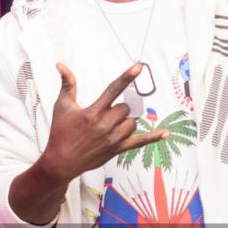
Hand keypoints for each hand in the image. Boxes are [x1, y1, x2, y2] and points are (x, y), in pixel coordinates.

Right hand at [39, 63, 168, 184]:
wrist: (61, 161)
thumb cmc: (61, 132)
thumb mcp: (62, 106)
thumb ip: (67, 84)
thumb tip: (61, 65)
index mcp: (92, 112)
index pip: (113, 90)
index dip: (127, 77)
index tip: (138, 67)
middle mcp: (105, 125)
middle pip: (125, 108)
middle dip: (119, 107)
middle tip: (106, 113)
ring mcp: (113, 139)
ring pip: (132, 122)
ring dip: (126, 120)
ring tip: (111, 124)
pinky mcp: (118, 149)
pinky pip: (141, 142)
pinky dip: (154, 137)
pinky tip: (166, 132)